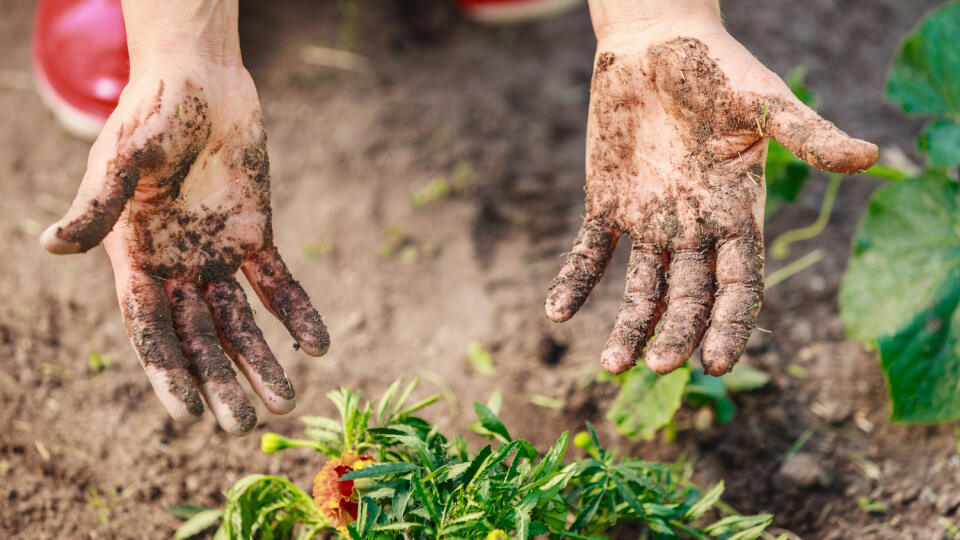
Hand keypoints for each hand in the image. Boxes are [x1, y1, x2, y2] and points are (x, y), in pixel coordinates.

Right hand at [41, 59, 328, 435]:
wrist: (202, 80)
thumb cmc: (152, 114)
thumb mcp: (122, 158)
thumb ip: (98, 204)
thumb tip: (52, 244)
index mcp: (135, 259)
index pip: (150, 329)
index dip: (168, 371)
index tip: (188, 415)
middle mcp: (175, 267)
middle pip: (199, 339)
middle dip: (221, 382)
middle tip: (245, 426)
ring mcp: (215, 255)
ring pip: (239, 323)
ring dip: (262, 362)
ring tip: (286, 403)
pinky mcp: (253, 236)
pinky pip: (277, 284)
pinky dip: (296, 314)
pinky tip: (318, 347)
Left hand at [545, 10, 877, 375]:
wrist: (652, 40)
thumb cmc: (714, 66)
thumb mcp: (761, 100)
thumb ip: (806, 133)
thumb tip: (871, 156)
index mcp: (736, 213)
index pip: (738, 285)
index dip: (729, 324)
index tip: (714, 362)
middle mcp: (694, 228)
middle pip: (689, 297)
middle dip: (675, 333)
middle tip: (658, 367)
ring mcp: (649, 222)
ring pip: (641, 288)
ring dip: (628, 326)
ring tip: (610, 365)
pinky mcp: (607, 205)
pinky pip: (590, 252)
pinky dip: (574, 281)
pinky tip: (556, 312)